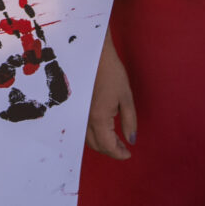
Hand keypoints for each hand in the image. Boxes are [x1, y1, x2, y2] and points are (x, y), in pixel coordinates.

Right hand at [85, 30, 136, 159]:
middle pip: (96, 145)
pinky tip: (101, 126)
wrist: (91, 52)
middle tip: (123, 146)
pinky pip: (82, 127)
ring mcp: (77, 112)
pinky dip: (92, 133)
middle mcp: (84, 118)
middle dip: (111, 150)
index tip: (128, 153)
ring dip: (101, 142)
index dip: (119, 153)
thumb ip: (129, 120)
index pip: (108, 146)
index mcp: (99, 117)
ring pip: (87, 138)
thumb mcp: (126, 96)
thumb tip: (131, 140)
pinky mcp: (73, 105)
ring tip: (114, 138)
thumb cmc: (111, 71)